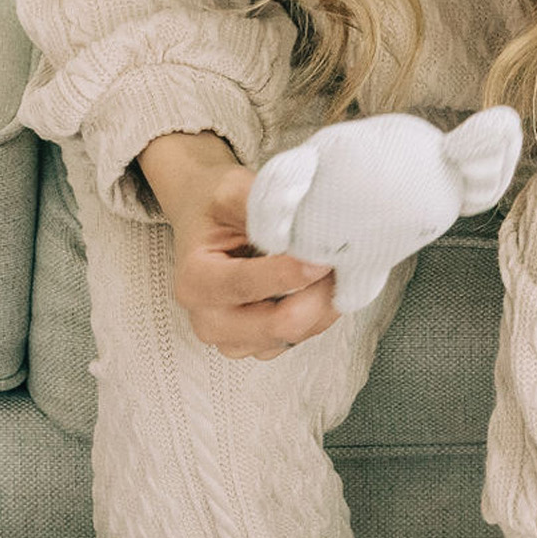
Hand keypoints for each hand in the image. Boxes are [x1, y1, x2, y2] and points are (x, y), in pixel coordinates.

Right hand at [137, 131, 337, 359]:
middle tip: (340, 262)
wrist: (203, 221)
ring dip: (321, 305)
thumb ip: (266, 207)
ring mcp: (232, 339)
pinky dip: (319, 315)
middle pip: (277, 325)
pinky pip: (299, 340)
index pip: (247, 285)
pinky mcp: (257, 346)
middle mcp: (208, 319)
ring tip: (334, 269)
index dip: (291, 274)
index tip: (322, 257)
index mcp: (195, 281)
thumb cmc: (215, 208)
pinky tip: (324, 286)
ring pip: (294, 336)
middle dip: (316, 295)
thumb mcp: (232, 191)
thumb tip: (310, 223)